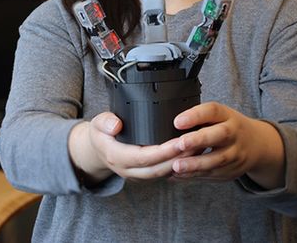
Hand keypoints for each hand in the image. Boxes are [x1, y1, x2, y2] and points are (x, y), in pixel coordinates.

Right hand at [69, 112, 191, 183]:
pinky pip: (164, 172)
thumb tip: (116, 125)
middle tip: (197, 144)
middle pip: (158, 168)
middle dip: (179, 158)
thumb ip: (105, 122)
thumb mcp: (97, 123)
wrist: (97, 150)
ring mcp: (137, 175)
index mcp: (116, 157)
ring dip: (182, 163)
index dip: (163, 151)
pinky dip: (178, 164)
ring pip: (163, 173)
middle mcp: (128, 170)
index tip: (180, 142)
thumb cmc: (100, 134)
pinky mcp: (145, 174)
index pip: (144, 157)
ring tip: (199, 147)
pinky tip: (191, 153)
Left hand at [171, 102, 284, 188]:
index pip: (213, 111)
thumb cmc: (228, 127)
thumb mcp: (218, 116)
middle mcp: (235, 134)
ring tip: (176, 166)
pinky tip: (178, 175)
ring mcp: (236, 154)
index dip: (195, 116)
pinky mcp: (233, 171)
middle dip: (199, 140)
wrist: (257, 145)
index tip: (177, 122)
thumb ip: (199, 118)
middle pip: (220, 135)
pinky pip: (213, 174)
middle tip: (180, 144)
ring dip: (195, 164)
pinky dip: (195, 176)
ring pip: (218, 160)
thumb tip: (171, 124)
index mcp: (228, 116)